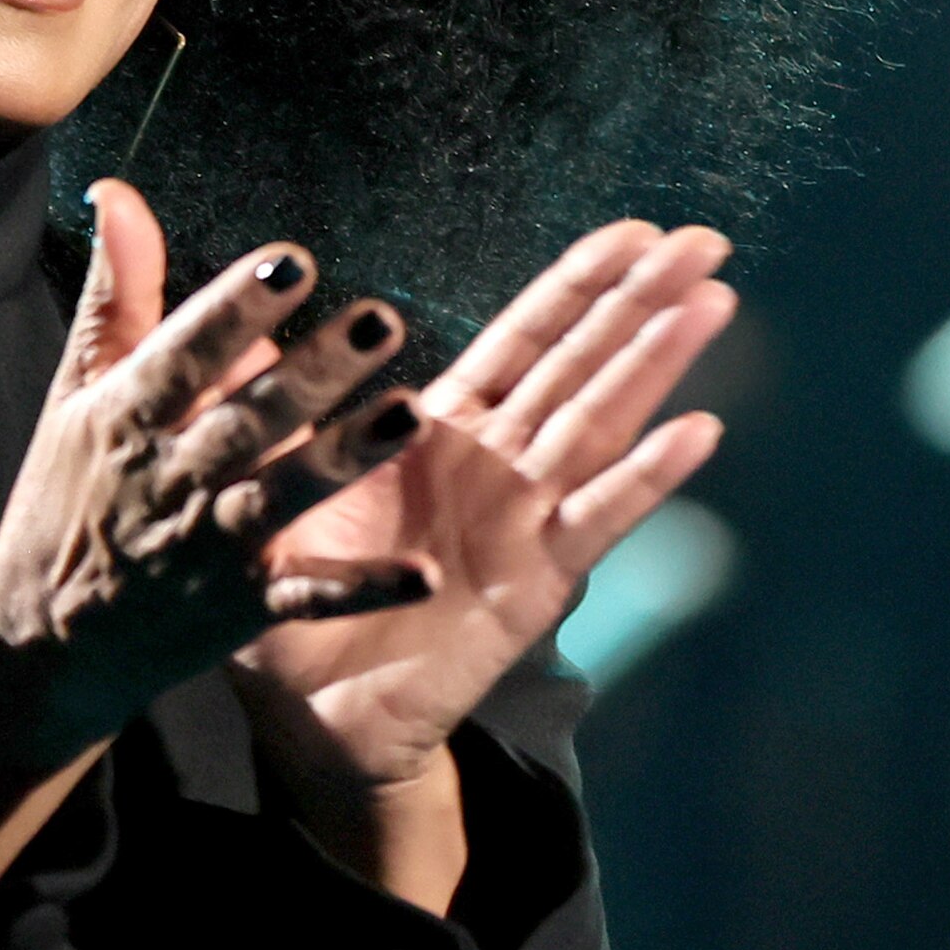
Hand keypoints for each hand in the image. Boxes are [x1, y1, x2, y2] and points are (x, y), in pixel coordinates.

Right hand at [0, 181, 422, 874]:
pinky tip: (423, 574)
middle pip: (248, 420)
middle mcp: (170, 479)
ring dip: (347, 458)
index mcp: (126, 417)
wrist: (42, 640)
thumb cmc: (68, 495)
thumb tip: (118, 193)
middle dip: (313, 372)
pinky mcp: (241, 608)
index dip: (234, 308)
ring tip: (410, 413)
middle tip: (381, 321)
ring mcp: (209, 547)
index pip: (183, 353)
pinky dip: (364, 588)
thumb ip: (114, 291)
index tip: (290, 262)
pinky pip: (308, 598)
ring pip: (285, 497)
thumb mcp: (78, 390)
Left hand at [229, 220, 733, 854]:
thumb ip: (267, 405)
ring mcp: (522, 523)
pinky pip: (596, 520)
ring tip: (710, 304)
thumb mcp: (270, 488)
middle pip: (581, 364)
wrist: (305, 718)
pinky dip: (646, 476)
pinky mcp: (532, 585)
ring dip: (655, 364)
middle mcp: (495, 466)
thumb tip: (239, 324)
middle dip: (641, 301)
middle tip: (705, 242)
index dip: (579, 284)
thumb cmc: (289, 602)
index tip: (635, 232)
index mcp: (438, 430)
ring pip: (599, 424)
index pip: (523, 339)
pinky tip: (696, 432)